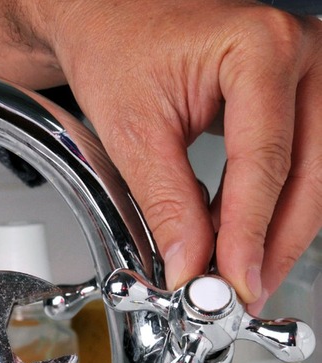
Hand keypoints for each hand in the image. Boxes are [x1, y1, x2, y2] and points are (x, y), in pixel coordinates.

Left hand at [0, 0, 321, 311]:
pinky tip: (240, 238)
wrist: (109, 20)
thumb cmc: (116, 48)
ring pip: (312, 173)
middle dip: (275, 242)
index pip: (266, 162)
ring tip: (240, 273)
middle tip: (244, 290)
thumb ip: (168, 202)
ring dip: (277, 230)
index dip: (251, 233)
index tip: (236, 281)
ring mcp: (304, 73)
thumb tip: (194, 264)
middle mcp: (299, 54)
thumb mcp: (134, 132)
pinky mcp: (293, 95)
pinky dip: (269, 206)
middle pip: (307, 172)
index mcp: (260, 49)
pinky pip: (297, 161)